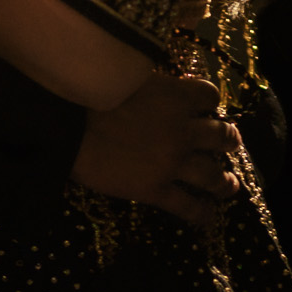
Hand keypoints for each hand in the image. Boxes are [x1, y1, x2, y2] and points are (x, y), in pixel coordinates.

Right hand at [71, 73, 243, 226]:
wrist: (63, 127)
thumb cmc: (86, 93)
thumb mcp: (124, 75)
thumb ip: (149, 84)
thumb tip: (155, 86)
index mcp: (174, 97)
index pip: (209, 95)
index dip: (209, 100)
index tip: (204, 105)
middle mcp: (182, 131)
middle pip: (222, 137)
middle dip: (228, 140)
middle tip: (227, 143)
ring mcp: (171, 164)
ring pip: (213, 176)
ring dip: (225, 182)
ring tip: (228, 184)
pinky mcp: (155, 190)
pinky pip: (188, 207)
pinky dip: (200, 213)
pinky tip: (205, 215)